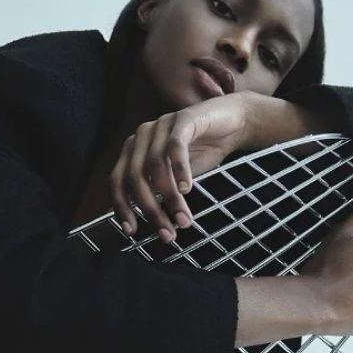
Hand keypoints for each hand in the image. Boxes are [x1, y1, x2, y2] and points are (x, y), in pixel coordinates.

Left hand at [110, 92, 261, 242]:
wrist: (234, 122)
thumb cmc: (203, 152)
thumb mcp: (176, 177)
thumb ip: (161, 194)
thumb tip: (156, 225)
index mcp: (133, 151)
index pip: (118, 181)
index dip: (122, 207)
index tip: (131, 232)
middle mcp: (141, 137)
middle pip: (135, 177)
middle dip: (150, 210)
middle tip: (167, 234)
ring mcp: (161, 125)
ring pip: (155, 166)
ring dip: (169, 198)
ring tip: (183, 220)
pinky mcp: (182, 118)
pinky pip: (175, 147)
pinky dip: (179, 170)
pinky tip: (187, 189)